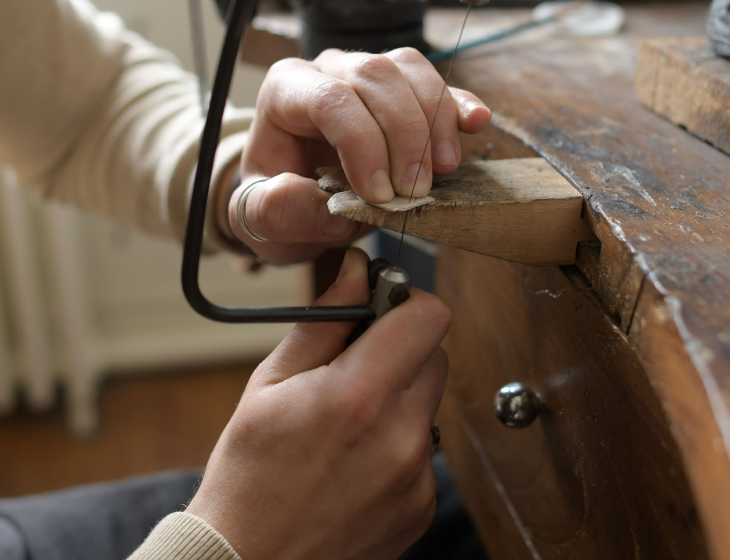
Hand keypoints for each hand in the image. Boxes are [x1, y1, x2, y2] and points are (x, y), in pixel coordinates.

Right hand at [187, 248, 450, 559]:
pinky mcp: (423, 504)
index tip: (382, 308)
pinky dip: (400, 438)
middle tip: (356, 365)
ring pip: (430, 400)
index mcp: (360, 394)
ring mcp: (417, 475)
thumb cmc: (249, 474)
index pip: (429, 316)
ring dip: (400, 394)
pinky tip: (358, 456)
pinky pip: (426, 445)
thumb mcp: (271, 382)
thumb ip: (324, 319)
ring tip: (351, 418)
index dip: (407, 301)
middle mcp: (401, 435)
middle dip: (401, 347)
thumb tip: (356, 270)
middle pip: (435, 354)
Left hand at [229, 47, 490, 263]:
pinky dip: (458, 103)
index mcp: (286, 91)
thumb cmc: (278, 197)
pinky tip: (474, 124)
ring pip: (409, 69)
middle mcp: (327, 70)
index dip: (363, 144)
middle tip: (415, 191)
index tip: (380, 194)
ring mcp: (367, 74)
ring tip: (442, 171)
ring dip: (435, 120)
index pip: (330, 99)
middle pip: (375, 76)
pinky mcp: (402, 88)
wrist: (298, 193)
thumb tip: (320, 202)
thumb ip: (275, 210)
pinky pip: (435, 82)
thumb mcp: (259, 215)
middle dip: (404, 135)